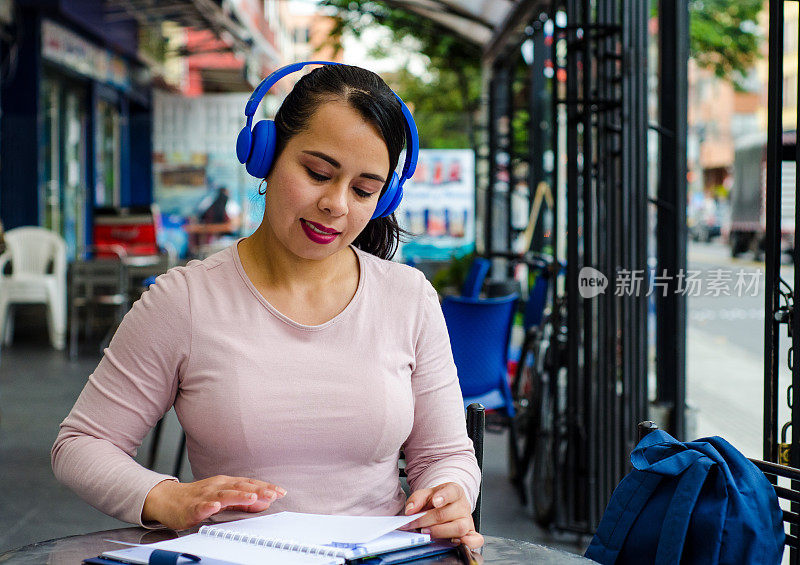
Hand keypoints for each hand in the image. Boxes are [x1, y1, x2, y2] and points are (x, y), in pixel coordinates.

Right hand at [142, 475, 285, 529]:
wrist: (168, 500)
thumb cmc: (199, 498)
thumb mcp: (224, 499)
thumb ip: (244, 502)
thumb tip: (264, 503)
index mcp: (227, 483)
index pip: (250, 484)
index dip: (266, 487)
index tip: (281, 492)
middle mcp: (218, 486)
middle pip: (241, 487)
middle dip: (258, 491)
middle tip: (273, 494)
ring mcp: (205, 495)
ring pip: (224, 495)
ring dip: (239, 496)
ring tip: (252, 498)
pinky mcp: (192, 507)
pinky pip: (201, 506)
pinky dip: (208, 506)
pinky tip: (214, 507)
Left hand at [404, 482, 483, 548]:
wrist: (446, 506)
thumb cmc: (437, 501)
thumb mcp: (426, 494)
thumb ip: (416, 499)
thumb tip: (410, 510)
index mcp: (454, 491)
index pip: (451, 492)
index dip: (443, 497)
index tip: (435, 502)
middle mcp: (463, 505)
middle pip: (447, 514)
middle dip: (427, 520)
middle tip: (416, 524)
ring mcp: (468, 520)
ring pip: (459, 528)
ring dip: (440, 532)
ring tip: (427, 532)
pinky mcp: (471, 533)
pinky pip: (476, 539)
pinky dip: (468, 542)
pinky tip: (454, 542)